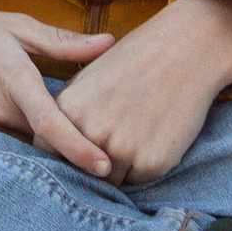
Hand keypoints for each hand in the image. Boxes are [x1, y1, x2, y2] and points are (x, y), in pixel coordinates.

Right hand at [0, 0, 119, 175]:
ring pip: (26, 149)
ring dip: (50, 150)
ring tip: (79, 148)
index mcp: (13, 79)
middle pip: (45, 145)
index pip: (50, 126)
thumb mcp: (16, 25)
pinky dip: (27, 145)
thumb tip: (109, 43)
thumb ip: (62, 42)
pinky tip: (43, 141)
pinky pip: (8, 146)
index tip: (106, 166)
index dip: (80, 150)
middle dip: (72, 150)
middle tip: (105, 148)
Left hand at [52, 0, 231, 182]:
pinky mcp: (151, 162)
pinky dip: (144, 166)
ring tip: (135, 133)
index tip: (72, 149)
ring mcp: (121, 149)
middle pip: (79, 171)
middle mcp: (89, 132)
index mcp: (68, 108)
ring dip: (120, 167)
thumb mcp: (90, 78)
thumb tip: (57, 144)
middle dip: (91, 164)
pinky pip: (139, 180)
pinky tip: (155, 135)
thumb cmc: (136, 61)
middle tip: (111, 141)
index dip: (60, 153)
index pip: (48, 150)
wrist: (183, 50)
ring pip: (110, 181)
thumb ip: (70, 112)